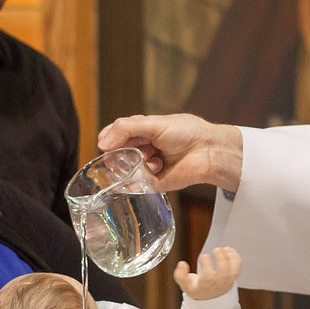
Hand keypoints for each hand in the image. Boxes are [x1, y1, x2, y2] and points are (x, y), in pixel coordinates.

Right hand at [96, 113, 242, 192]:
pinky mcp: (151, 184)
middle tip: (129, 152)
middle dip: (119, 153)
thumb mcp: (153, 124)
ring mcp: (145, 167)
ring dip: (134, 163)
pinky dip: (141, 177)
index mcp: (140, 132)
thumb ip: (126, 129)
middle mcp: (140, 150)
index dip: (108, 139)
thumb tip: (102, 143)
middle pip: (115, 154)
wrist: (207, 151)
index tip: (106, 143)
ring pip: (123, 170)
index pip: (113, 136)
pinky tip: (157, 167)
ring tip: (152, 157)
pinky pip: (134, 185)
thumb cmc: (185, 132)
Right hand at [174, 246, 241, 300]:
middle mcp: (218, 285)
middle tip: (216, 250)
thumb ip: (180, 275)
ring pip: (233, 271)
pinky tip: (229, 250)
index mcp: (205, 287)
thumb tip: (181, 264)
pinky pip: (237, 268)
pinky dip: (236, 258)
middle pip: (223, 274)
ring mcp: (227, 281)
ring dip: (231, 258)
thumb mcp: (184, 285)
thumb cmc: (198, 289)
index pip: (208, 277)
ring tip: (225, 249)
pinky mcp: (233, 277)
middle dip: (221, 259)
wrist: (210, 298)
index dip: (207, 265)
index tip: (204, 256)